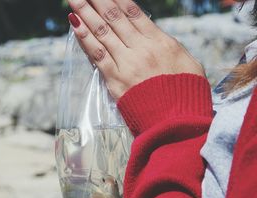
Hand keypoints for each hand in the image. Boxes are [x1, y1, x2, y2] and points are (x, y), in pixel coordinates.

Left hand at [67, 0, 204, 98]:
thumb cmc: (186, 94)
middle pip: (114, 18)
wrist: (177, 122)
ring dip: (85, 13)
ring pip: (102, 32)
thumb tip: (155, 37)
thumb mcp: (188, 64)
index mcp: (160, 42)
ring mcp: (126, 63)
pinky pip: (97, 54)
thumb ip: (169, 48)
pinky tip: (75, 25)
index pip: (133, 13)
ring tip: (74, 0)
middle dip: (96, 1)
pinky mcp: (114, 79)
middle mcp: (141, 48)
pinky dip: (85, 38)